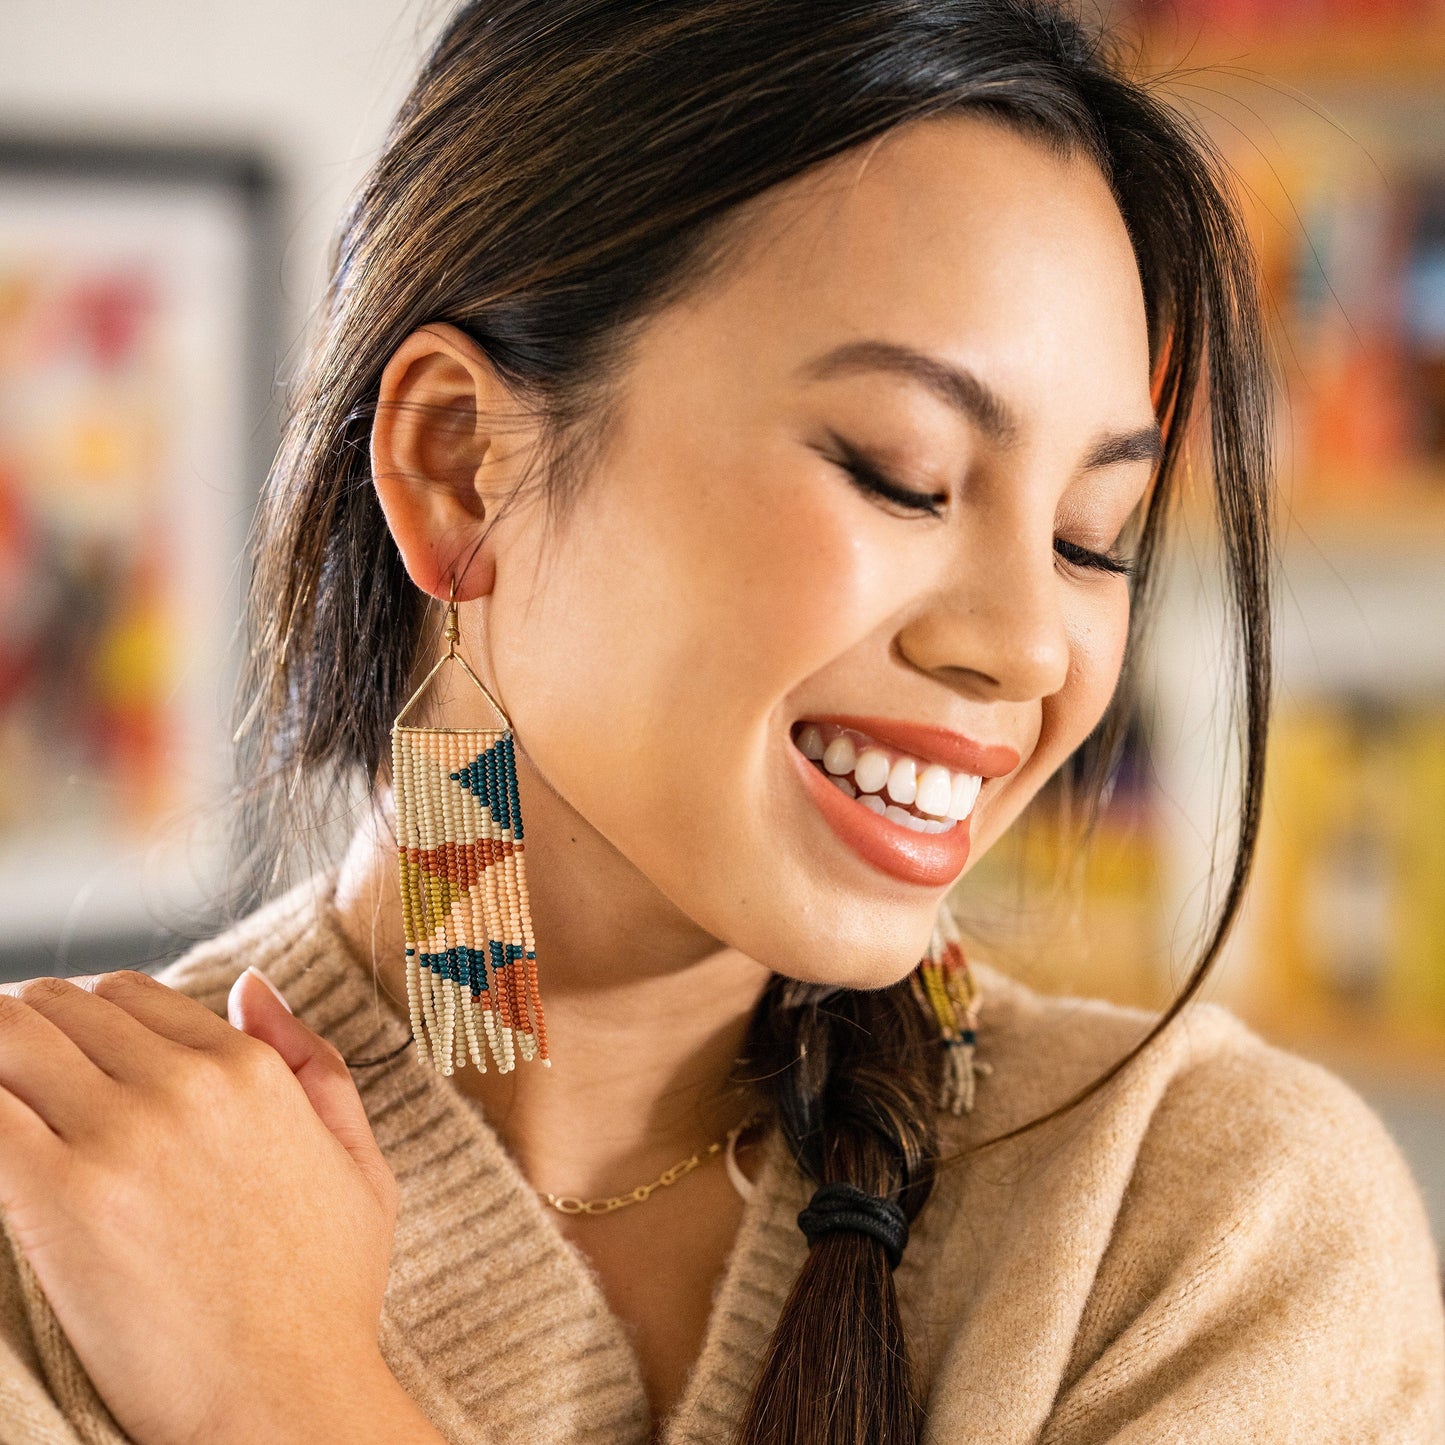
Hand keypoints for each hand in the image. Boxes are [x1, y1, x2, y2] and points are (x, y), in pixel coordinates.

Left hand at [0, 967, 436, 1444]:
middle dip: (26, 1027)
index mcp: (251, 1071)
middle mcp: (187, 1084)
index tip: (62, 1054)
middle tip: (11, 1076)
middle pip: (60, 1005)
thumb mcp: (359, 1162)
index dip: (86, 1016)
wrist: (286, 1400)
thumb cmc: (326, 1294)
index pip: (129, 992)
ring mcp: (123, 1134)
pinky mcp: (60, 1197)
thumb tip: (250, 985)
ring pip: (9, 1035)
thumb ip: (313, 1059)